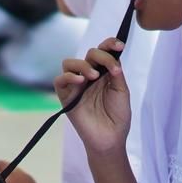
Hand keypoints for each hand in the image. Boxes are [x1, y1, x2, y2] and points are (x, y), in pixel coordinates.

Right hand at [55, 38, 131, 155]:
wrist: (111, 138)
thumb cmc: (118, 116)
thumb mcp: (121, 90)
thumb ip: (115, 72)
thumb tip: (113, 57)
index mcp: (104, 73)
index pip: (102, 51)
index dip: (109, 44)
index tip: (119, 46)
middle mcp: (89, 76)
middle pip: (88, 54)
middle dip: (101, 56)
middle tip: (111, 70)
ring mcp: (76, 86)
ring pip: (69, 63)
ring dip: (83, 65)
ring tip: (94, 76)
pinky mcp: (66, 97)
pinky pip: (59, 80)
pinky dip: (69, 76)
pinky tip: (81, 81)